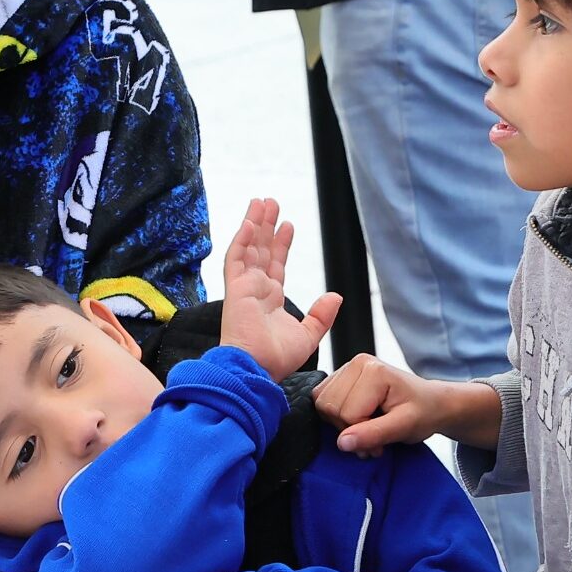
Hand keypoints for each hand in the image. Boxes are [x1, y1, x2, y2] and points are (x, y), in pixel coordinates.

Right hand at [220, 198, 340, 379]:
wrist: (257, 369)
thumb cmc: (277, 359)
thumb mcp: (308, 336)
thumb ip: (321, 315)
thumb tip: (336, 296)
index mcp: (270, 300)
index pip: (275, 265)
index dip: (281, 244)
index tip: (288, 225)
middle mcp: (256, 290)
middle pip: (260, 250)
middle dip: (265, 226)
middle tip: (270, 202)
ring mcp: (244, 288)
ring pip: (248, 248)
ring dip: (253, 224)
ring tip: (261, 202)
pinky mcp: (235, 289)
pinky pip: (235, 259)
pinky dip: (241, 240)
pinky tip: (248, 223)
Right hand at [313, 354, 502, 454]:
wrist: (431, 403)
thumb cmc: (423, 411)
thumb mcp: (405, 426)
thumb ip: (373, 434)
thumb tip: (342, 442)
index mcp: (373, 370)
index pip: (347, 413)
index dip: (361, 434)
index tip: (380, 445)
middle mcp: (356, 363)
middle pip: (330, 407)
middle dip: (349, 430)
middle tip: (374, 440)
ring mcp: (346, 368)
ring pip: (322, 405)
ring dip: (341, 425)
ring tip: (367, 429)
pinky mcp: (341, 378)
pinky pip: (322, 401)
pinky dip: (336, 417)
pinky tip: (357, 420)